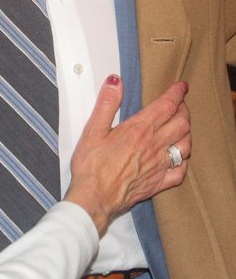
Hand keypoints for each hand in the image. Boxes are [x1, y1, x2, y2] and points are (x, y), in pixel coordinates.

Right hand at [65, 76, 190, 235]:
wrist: (95, 198)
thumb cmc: (91, 164)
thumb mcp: (93, 128)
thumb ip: (107, 103)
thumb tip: (115, 81)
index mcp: (139, 130)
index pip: (166, 106)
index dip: (177, 93)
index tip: (181, 86)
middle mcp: (154, 146)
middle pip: (181, 123)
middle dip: (184, 110)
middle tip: (180, 104)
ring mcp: (159, 166)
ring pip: (185, 146)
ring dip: (187, 133)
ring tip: (181, 126)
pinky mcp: (159, 183)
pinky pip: (181, 172)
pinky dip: (184, 161)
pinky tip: (178, 157)